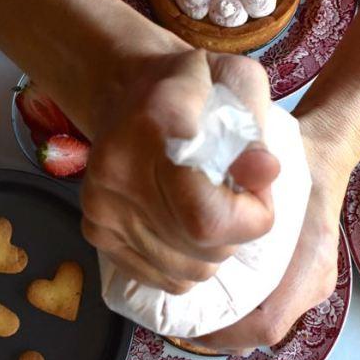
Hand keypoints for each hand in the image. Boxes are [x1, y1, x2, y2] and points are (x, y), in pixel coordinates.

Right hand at [80, 48, 280, 293]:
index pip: (208, 216)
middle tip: (233, 192)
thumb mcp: (238, 81)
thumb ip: (255, 128)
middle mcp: (118, 170)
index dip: (251, 215)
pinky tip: (183, 221)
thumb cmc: (195, 86)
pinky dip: (187, 261)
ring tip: (207, 204)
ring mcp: (101, 206)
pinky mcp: (95, 230)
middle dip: (238, 231)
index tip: (255, 185)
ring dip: (213, 248)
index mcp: (156, 125)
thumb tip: (265, 173)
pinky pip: (162, 279)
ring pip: (188, 272)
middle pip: (204, 249)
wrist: (127, 91)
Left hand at [193, 114, 351, 352]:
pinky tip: (213, 296)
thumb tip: (200, 225)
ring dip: (229, 324)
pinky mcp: (307, 280)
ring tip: (191, 309)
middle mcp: (316, 281)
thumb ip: (239, 201)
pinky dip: (241, 311)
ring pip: (266, 324)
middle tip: (179, 318)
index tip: (188, 321)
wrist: (324, 155)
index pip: (267, 324)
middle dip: (220, 331)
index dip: (225, 332)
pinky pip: (271, 310)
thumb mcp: (264, 178)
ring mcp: (314, 284)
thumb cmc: (293, 163)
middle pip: (263, 331)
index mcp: (310, 263)